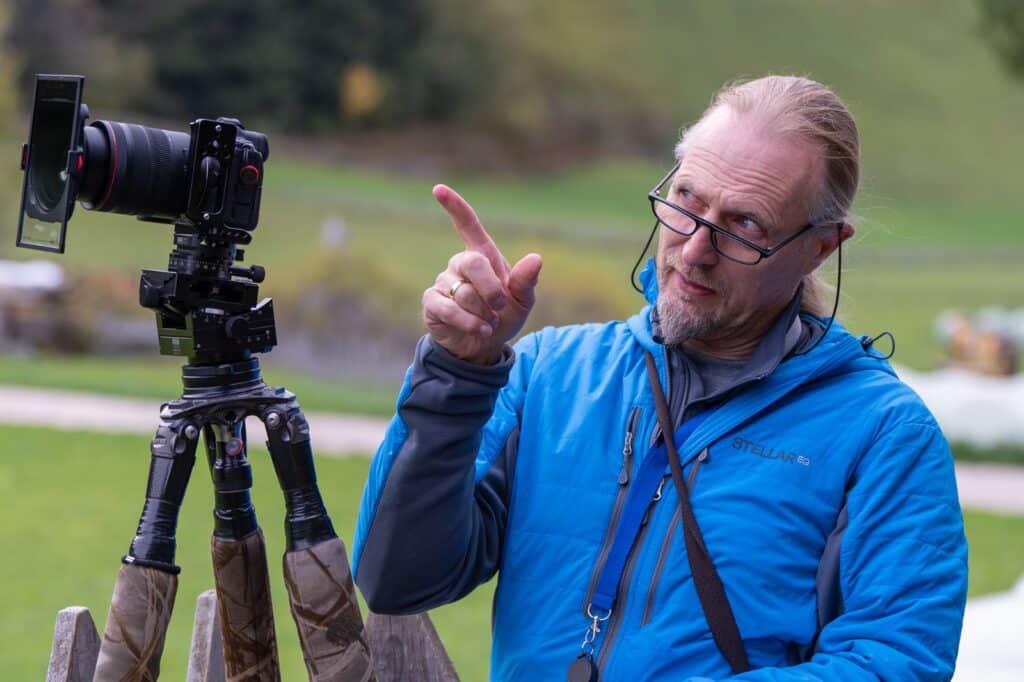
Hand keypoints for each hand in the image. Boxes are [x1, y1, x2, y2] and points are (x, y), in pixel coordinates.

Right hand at [423, 184, 542, 364]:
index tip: (439, 189)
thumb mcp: (522, 301)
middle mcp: (459, 264)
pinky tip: (479, 329)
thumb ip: (526, 281)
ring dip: (482, 313)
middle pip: (472, 263)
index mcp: (483, 256)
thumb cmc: (503, 317)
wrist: (484, 346)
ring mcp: (442, 282)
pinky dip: (469, 322)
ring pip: (463, 292)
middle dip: (491, 289)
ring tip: (488, 322)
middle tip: (499, 306)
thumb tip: (536, 259)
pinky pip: (448, 308)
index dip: (455, 207)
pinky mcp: (431, 302)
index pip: (467, 225)